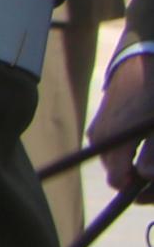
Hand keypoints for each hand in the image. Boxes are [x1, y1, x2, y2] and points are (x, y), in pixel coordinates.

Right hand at [102, 47, 153, 197]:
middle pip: (115, 174)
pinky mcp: (101, 122)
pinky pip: (109, 146)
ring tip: (149, 150)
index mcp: (116, 138)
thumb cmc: (153, 91)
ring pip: (112, 161)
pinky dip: (125, 150)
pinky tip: (140, 139)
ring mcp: (99, 129)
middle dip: (137, 178)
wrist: (142, 59)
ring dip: (131, 163)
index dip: (139, 188)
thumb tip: (145, 176)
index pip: (118, 179)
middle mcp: (101, 137)